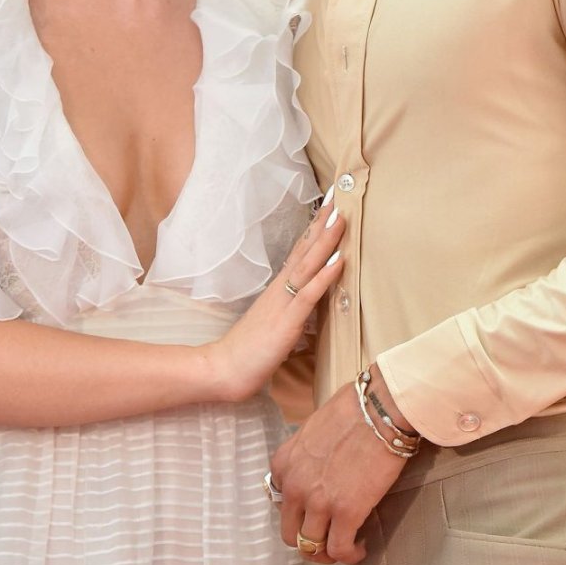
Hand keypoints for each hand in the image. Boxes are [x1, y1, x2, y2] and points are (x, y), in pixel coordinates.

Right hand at [211, 198, 344, 401]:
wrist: (223, 368)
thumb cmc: (249, 351)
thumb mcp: (275, 324)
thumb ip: (290, 310)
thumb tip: (308, 303)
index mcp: (278, 289)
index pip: (299, 252)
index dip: (315, 229)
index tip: (329, 206)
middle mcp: (280, 289)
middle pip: (304, 250)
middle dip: (322, 223)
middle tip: (339, 196)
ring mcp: (283, 303)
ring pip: (308, 265)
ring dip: (326, 241)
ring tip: (341, 218)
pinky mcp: (286, 322)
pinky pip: (308, 295)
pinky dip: (324, 276)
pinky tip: (339, 260)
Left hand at [270, 369, 407, 564]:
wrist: (378, 410)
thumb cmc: (353, 409)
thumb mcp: (313, 428)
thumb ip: (307, 453)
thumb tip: (320, 463)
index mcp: (284, 463)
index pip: (282, 500)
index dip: (300, 509)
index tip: (317, 511)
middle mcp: (294, 486)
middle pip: (289, 532)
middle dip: (307, 540)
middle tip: (326, 538)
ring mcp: (318, 502)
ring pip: (310, 547)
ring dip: (326, 553)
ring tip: (344, 547)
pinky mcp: (346, 513)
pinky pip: (339, 550)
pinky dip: (349, 556)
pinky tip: (360, 549)